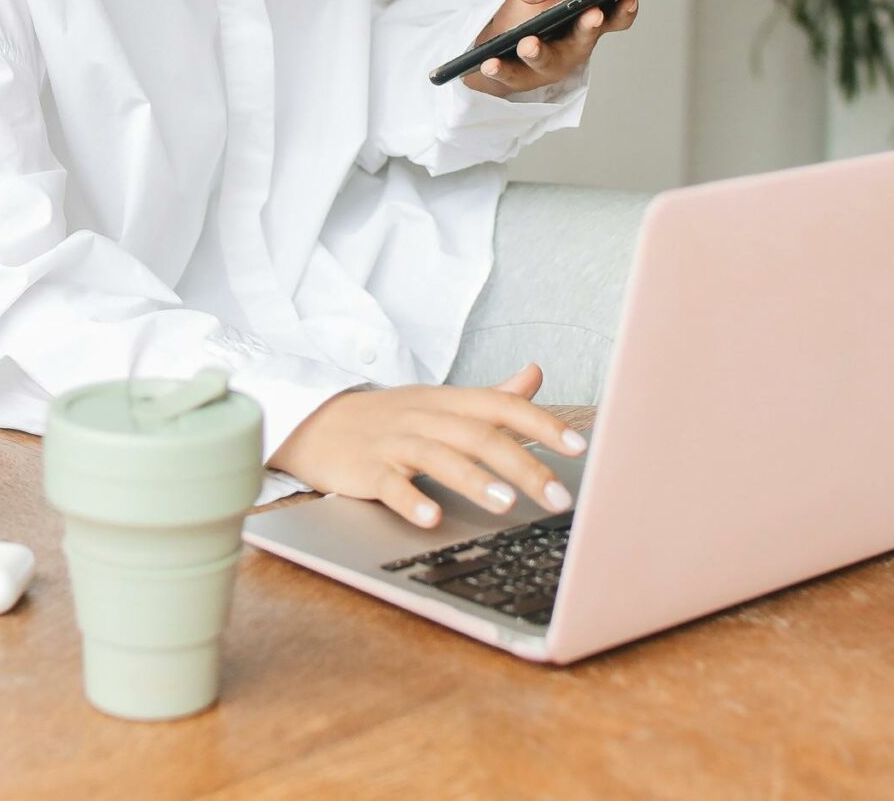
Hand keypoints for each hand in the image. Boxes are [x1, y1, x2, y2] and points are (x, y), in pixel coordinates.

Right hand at [266, 364, 586, 527]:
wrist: (315, 421)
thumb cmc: (388, 418)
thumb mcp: (441, 401)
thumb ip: (491, 394)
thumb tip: (535, 375)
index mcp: (449, 401)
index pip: (502, 405)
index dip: (542, 423)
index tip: (579, 447)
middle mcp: (425, 416)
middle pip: (479, 435)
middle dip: (524, 465)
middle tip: (559, 497)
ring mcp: (394, 441)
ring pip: (439, 456)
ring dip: (474, 479)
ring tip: (506, 503)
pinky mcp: (364, 468)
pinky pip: (389, 484)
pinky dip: (410, 499)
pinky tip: (430, 517)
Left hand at [463, 0, 637, 96]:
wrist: (501, 40)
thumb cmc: (533, 10)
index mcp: (587, 20)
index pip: (614, 17)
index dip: (624, 10)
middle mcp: (574, 46)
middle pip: (584, 37)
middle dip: (589, 27)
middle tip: (592, 15)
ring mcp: (549, 65)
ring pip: (546, 60)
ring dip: (539, 53)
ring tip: (528, 44)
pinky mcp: (521, 78)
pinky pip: (510, 73)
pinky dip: (501, 69)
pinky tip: (489, 63)